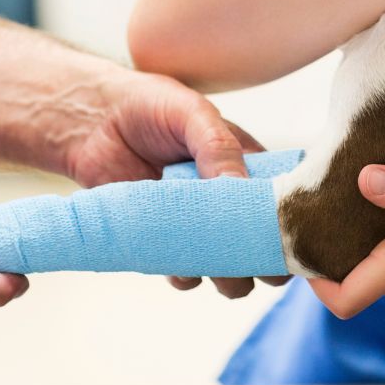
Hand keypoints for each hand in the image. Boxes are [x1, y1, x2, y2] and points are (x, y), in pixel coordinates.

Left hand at [64, 69, 285, 297]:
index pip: (285, 203)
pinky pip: (186, 275)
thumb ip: (219, 146)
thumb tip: (240, 188)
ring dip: (229, 278)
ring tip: (214, 265)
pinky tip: (176, 261)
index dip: (290, 224)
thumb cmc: (151, 106)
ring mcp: (199, 224)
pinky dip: (186, 276)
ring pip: (231, 269)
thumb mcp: (192, 114)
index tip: (285, 236)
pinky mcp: (165, 242)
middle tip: (250, 259)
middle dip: (264, 261)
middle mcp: (230, 201)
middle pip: (264, 245)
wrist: (94, 122)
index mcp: (250, 166)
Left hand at [308, 165, 384, 324]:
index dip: (310, 273)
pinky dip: (378, 232)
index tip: (299, 231)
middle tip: (314, 195)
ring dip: (352, 233)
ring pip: (366, 263)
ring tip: (344, 187)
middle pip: (343, 274)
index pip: (340, 298)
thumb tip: (363, 176)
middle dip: (324, 241)